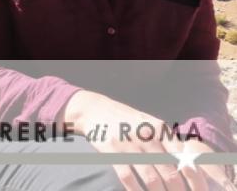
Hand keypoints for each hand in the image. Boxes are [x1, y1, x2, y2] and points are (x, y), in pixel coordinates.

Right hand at [62, 90, 226, 189]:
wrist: (96, 109)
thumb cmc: (128, 121)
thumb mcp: (150, 124)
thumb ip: (167, 142)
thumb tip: (189, 166)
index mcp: (160, 129)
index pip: (183, 157)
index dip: (194, 178)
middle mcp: (147, 136)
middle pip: (169, 172)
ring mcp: (129, 144)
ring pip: (152, 179)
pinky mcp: (113, 152)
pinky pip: (128, 178)